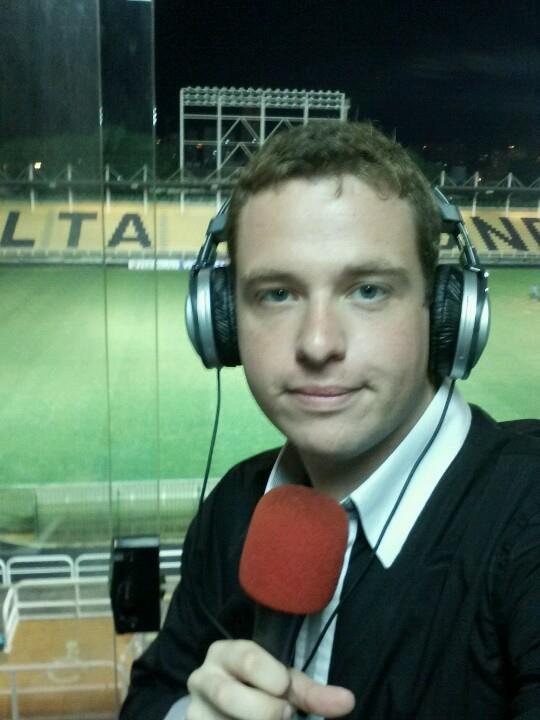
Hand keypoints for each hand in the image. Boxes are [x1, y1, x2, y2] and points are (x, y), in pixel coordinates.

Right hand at [186, 639, 354, 719]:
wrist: (223, 708)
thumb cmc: (261, 686)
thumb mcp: (283, 683)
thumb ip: (311, 693)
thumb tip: (347, 701)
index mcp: (224, 652)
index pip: (248, 659)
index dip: (273, 677)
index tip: (286, 690)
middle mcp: (202, 679)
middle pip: (228, 695)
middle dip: (263, 710)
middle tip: (284, 715)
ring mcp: (195, 711)